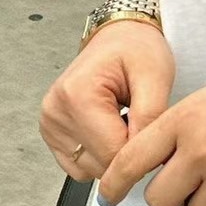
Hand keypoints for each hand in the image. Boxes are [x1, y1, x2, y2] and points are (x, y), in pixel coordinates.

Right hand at [39, 21, 175, 179]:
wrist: (119, 36)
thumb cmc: (136, 49)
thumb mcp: (156, 76)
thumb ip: (150, 119)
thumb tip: (142, 159)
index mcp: (77, 95)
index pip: (113, 154)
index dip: (141, 153)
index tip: (154, 135)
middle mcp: (56, 111)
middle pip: (101, 165)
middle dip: (127, 152)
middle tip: (140, 121)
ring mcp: (50, 123)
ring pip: (90, 169)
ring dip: (113, 154)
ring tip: (124, 121)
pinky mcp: (51, 132)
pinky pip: (79, 166)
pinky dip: (98, 154)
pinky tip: (110, 128)